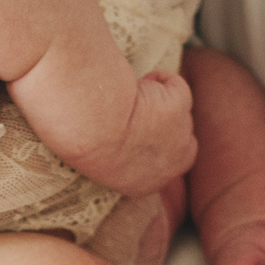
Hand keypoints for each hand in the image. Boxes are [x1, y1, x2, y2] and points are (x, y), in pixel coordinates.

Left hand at [84, 67, 196, 197]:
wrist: (95, 126)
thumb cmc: (83, 145)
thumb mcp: (96, 167)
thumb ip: (114, 162)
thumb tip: (111, 149)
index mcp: (146, 184)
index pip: (158, 169)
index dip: (148, 146)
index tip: (132, 133)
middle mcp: (171, 164)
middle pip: (177, 141)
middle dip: (162, 126)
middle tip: (135, 113)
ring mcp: (181, 133)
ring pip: (177, 113)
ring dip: (158, 102)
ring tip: (129, 97)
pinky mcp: (181, 105)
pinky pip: (176, 86)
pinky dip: (160, 79)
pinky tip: (139, 82)